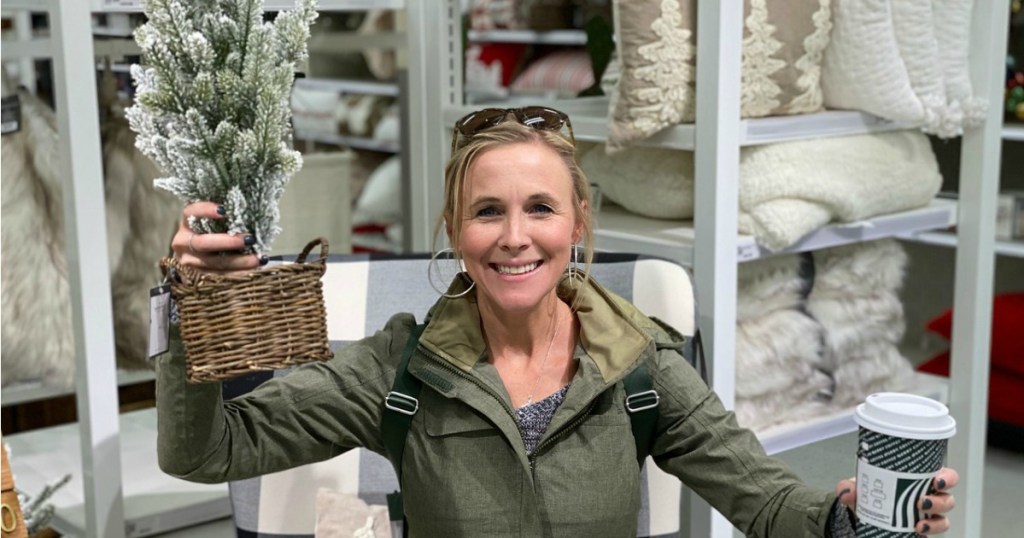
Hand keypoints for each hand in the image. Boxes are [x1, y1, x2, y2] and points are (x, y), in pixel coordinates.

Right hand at [171, 201, 265, 273]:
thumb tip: (248, 208)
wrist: (192, 251)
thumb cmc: (208, 228)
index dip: (205, 210)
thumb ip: (222, 214)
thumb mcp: (210, 218)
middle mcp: (183, 242)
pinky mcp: (199, 274)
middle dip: (228, 242)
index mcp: (185, 223)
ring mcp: (189, 260)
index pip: (191, 213)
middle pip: (203, 243)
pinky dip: (239, 272)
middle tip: (250, 239)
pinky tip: (255, 268)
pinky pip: (220, 275)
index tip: (223, 210)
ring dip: (240, 261)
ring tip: (259, 258)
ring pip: (214, 263)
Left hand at [836, 467, 958, 534]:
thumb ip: (849, 487)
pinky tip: (917, 531)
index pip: (945, 476)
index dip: (948, 478)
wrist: (863, 513)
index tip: (937, 480)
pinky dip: (928, 532)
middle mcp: (929, 497)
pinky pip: (933, 533)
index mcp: (920, 480)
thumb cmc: (871, 493)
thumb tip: (846, 492)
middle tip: (921, 502)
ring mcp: (927, 517)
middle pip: (948, 499)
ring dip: (935, 522)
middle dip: (940, 501)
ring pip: (944, 519)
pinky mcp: (923, 530)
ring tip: (919, 524)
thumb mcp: (859, 487)